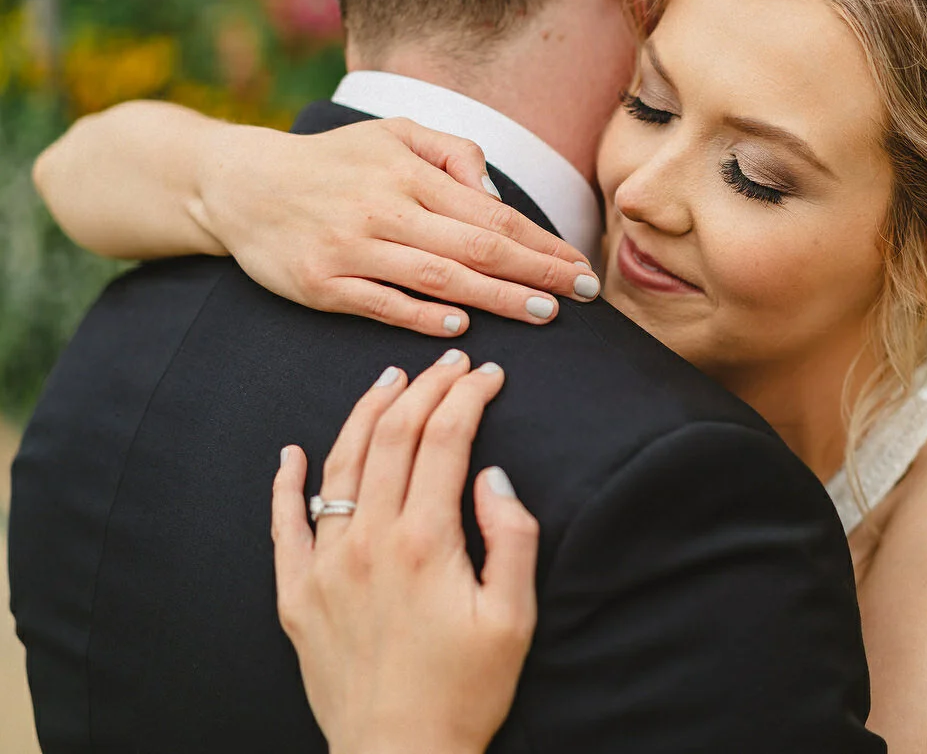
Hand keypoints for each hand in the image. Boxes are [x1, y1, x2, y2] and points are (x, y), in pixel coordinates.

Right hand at [192, 117, 600, 334]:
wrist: (241, 184)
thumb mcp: (393, 135)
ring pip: (436, 277)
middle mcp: (383, 209)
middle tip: (582, 296)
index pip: (492, 215)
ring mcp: (350, 248)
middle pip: (475, 247)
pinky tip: (462, 325)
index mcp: (407, 174)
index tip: (582, 267)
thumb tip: (498, 196)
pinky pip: (379, 302)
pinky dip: (420, 314)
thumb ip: (453, 154)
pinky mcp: (319, 283)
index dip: (543, 243)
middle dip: (536, 273)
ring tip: (542, 313)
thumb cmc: (334, 162)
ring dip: (495, 297)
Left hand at [272, 351, 539, 753]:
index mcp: (424, 542)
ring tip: (389, 381)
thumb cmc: (466, 691)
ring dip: (365, 414)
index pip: (445, 440)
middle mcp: (368, 542)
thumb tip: (492, 477)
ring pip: (339, 466)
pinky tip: (293, 452)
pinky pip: (284, 525)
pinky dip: (287, 482)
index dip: (468, 396)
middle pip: (392, 438)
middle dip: (424, 389)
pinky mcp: (297, 595)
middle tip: (448, 362)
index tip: (488, 374)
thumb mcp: (514, 617)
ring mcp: (326, 566)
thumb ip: (512, 539)